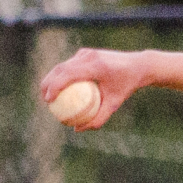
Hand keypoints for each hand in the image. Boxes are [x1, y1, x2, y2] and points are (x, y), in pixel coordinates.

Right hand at [38, 48, 152, 130]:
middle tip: (44, 100)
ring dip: (52, 79)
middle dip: (47, 83)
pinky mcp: (85, 53)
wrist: (138, 65)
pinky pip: (69, 65)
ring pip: (62, 65)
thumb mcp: (114, 104)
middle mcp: (88, 56)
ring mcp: (86, 53)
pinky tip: (58, 89)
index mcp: (96, 66)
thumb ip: (98, 118)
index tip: (49, 100)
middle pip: (60, 68)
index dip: (55, 86)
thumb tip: (78, 129)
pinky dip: (61, 76)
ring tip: (47, 95)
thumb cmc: (126, 86)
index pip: (69, 74)